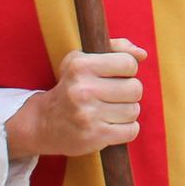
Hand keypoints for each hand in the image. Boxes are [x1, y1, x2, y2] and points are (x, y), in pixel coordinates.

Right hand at [6, 39, 146, 157]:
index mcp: (81, 66)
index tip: (117, 75)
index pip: (128, 64)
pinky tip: (111, 125)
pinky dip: (127, 129)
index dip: (128, 69)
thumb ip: (116, 49)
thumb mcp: (83, 60)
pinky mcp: (94, 137)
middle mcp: (83, 90)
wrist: (42, 123)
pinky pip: (131, 131)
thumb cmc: (71, 86)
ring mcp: (88, 115)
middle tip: (114, 95)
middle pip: (135, 89)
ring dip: (127, 111)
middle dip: (129, 92)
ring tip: (110, 110)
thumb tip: (142, 54)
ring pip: (134, 110)